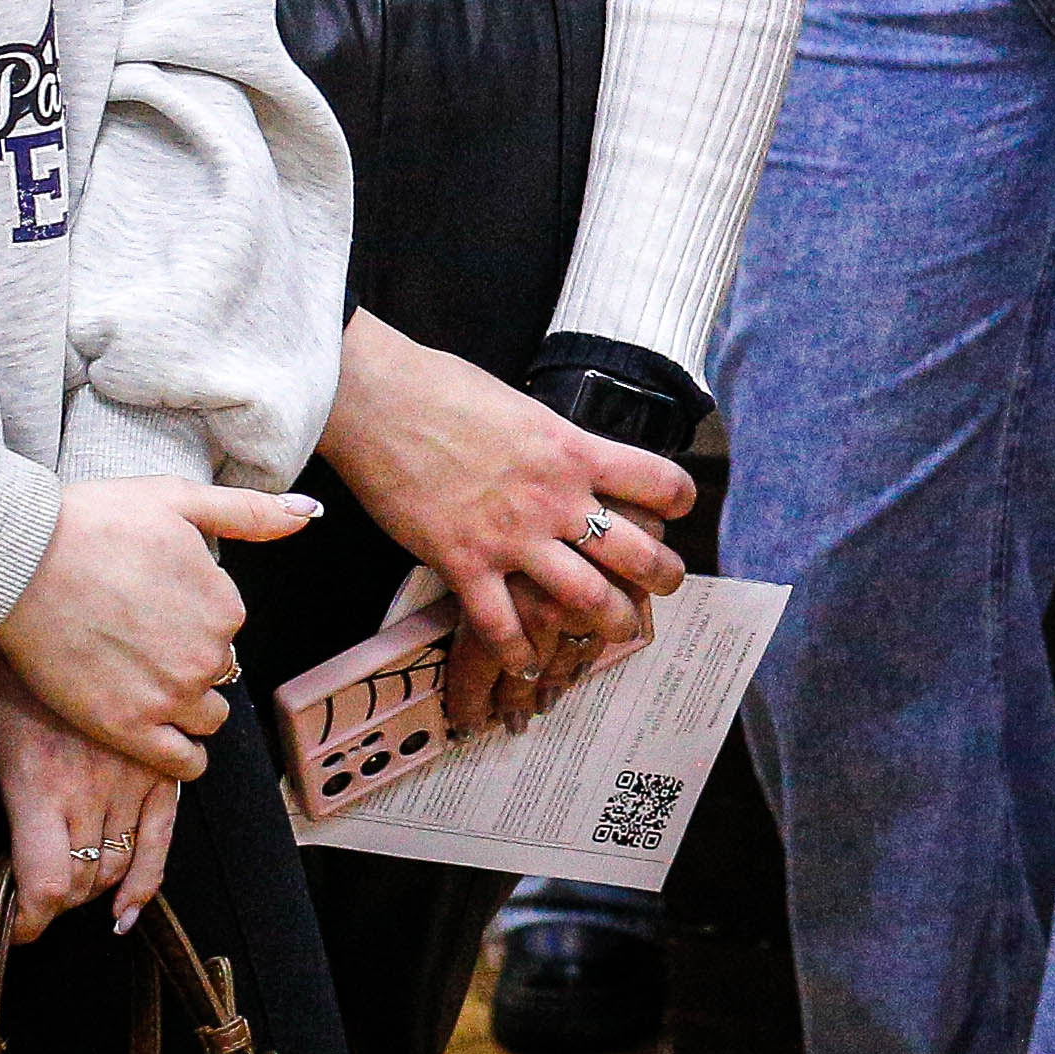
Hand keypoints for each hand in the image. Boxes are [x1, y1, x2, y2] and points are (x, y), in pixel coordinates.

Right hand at [0, 473, 312, 777]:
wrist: (20, 559)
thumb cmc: (91, 523)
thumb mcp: (179, 500)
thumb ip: (249, 513)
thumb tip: (307, 515)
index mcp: (226, 607)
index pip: (226, 627)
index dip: (193, 618)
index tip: (157, 609)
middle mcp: (207, 656)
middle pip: (215, 672)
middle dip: (188, 661)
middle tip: (141, 645)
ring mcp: (169, 697)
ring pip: (204, 718)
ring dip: (186, 708)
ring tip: (145, 689)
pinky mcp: (127, 728)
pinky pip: (181, 762)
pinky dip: (182, 758)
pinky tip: (168, 744)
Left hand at [0, 641, 184, 936]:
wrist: (80, 589)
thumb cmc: (18, 633)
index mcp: (38, 781)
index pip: (44, 880)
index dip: (29, 919)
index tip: (13, 927)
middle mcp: (90, 788)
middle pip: (79, 879)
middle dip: (53, 902)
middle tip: (29, 898)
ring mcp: (133, 777)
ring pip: (118, 862)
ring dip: (91, 888)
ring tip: (68, 891)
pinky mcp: (160, 763)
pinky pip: (163, 835)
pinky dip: (148, 876)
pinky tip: (128, 904)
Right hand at [314, 312, 695, 735]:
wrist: (378, 398)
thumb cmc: (443, 389)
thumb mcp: (523, 409)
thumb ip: (553, 444)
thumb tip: (569, 457)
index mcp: (574, 450)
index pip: (657, 480)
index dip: (677, 498)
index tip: (676, 509)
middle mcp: (554, 498)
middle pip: (637, 551)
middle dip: (663, 577)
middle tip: (665, 585)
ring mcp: (511, 535)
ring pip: (586, 597)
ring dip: (610, 622)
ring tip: (619, 630)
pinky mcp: (462, 562)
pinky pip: (502, 626)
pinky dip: (520, 653)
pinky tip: (529, 664)